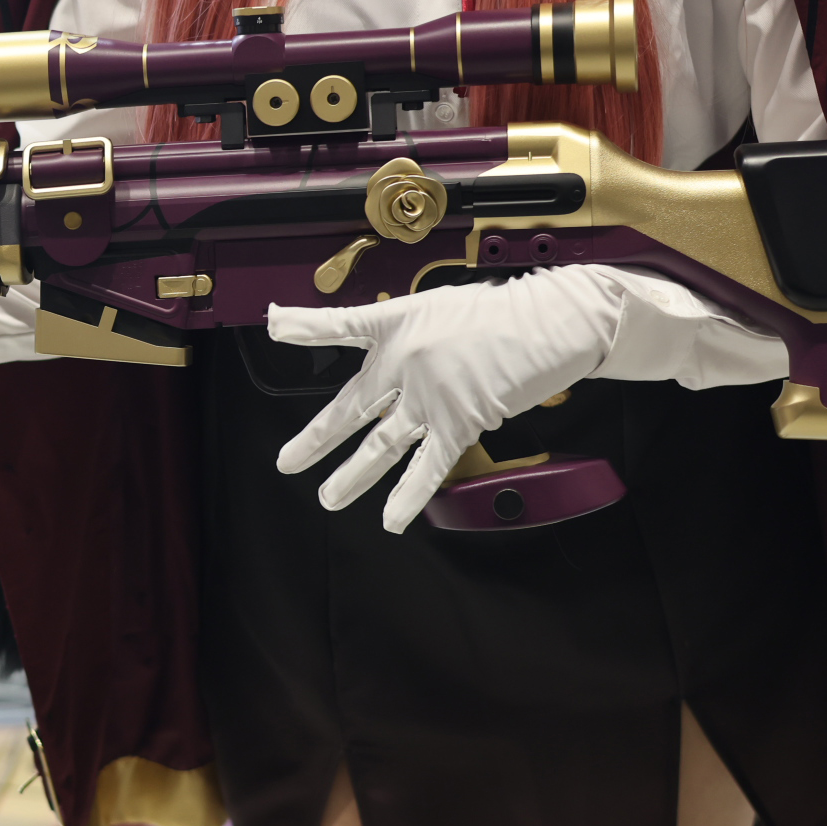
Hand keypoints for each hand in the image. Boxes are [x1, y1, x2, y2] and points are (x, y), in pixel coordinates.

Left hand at [269, 268, 616, 528]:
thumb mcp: (437, 306)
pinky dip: (408, 495)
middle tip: (288, 461)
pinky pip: (428, 466)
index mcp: (396, 325)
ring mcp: (429, 395)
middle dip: (316, 439)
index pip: (341, 324)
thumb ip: (404, 331)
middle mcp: (404, 361)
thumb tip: (386, 352)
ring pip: (381, 445)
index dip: (306, 325)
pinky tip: (392, 519)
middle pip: (350, 406)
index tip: (276, 324)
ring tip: (328, 498)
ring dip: (352, 475)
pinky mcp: (461, 420)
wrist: (550, 320)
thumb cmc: (500, 311)